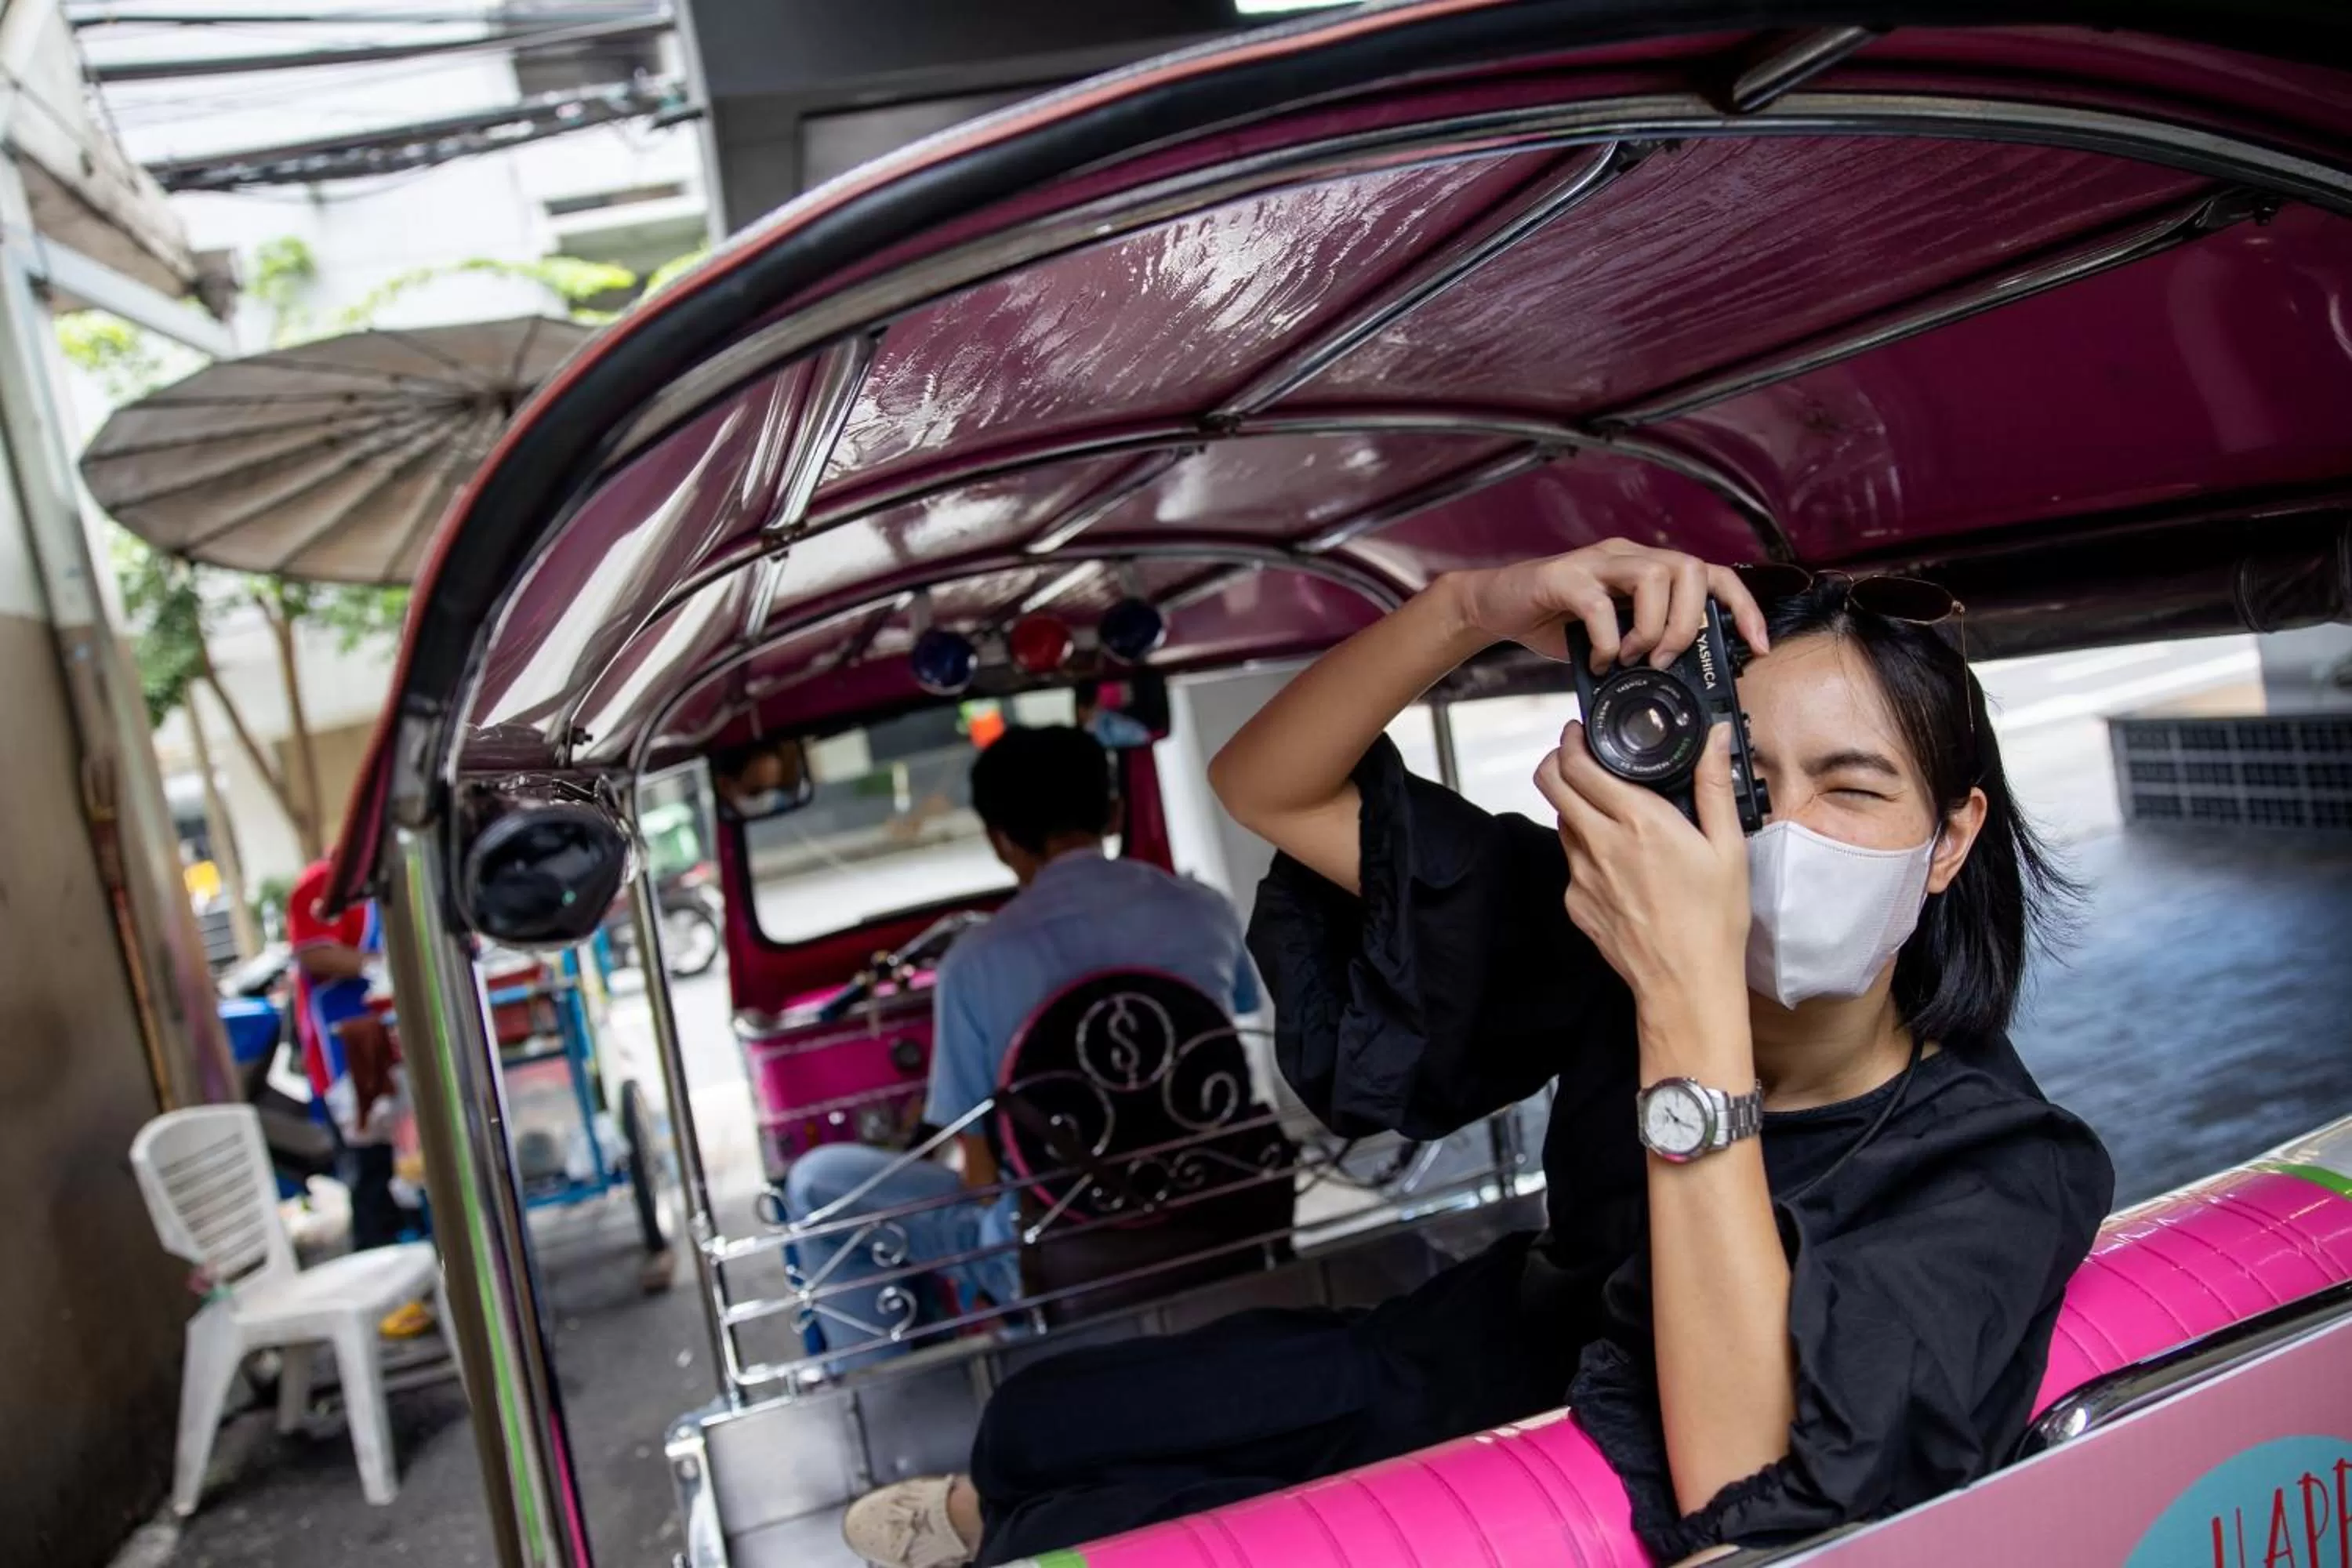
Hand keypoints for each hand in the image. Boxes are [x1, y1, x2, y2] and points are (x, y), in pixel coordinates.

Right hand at [1445, 540, 1769, 670]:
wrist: (1497, 607)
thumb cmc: (1558, 622)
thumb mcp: (1615, 636)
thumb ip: (1646, 646)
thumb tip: (1683, 681)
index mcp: (1649, 569)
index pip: (1714, 574)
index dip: (1744, 608)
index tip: (1757, 647)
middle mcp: (1628, 556)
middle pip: (1690, 569)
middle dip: (1689, 623)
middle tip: (1666, 660)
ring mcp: (1596, 562)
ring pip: (1655, 577)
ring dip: (1653, 628)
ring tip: (1633, 658)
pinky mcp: (1563, 576)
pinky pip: (1599, 604)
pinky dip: (1607, 640)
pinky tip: (1596, 661)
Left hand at [1535, 719, 1751, 1078]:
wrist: (1685, 984)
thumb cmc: (1713, 919)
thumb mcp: (1728, 847)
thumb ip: (1713, 785)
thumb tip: (1715, 737)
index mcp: (1637, 821)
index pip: (1577, 764)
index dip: (1571, 740)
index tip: (1580, 732)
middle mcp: (1599, 843)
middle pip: (1550, 783)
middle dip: (1558, 760)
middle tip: (1580, 756)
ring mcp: (1581, 875)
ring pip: (1561, 821)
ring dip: (1575, 805)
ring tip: (1608, 809)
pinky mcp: (1575, 902)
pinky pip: (1571, 861)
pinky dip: (1586, 849)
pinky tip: (1618, 861)